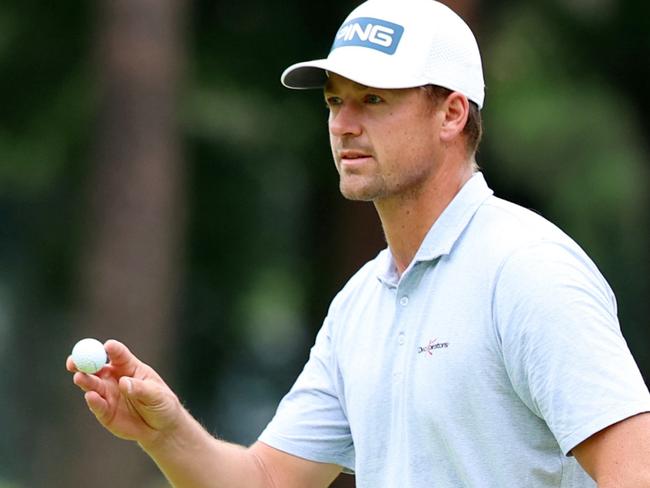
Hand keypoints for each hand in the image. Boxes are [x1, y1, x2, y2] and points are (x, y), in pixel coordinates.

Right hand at [67, 339, 181, 447]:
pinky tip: (91, 396)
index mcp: (129, 366)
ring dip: (85, 380)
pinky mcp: (104, 411)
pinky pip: (96, 404)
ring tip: (80, 378)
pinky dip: (92, 401)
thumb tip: (123, 382)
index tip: (106, 346)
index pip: (118, 354)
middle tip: (74, 361)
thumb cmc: (162, 404)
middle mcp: (114, 378)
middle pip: (96, 366)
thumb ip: (140, 388)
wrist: (161, 428)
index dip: (111, 349)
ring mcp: (107, 394)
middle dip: (84, 362)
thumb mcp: (156, 395)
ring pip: (91, 384)